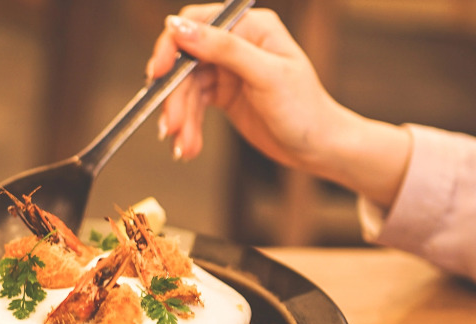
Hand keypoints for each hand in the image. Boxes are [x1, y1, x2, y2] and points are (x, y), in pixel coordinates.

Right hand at [147, 5, 409, 208]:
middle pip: (186, 61)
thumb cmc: (305, 110)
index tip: (156, 74)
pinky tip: (188, 146)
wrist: (319, 148)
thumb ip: (225, 49)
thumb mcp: (266, 76)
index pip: (197, 23)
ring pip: (186, 88)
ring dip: (181, 118)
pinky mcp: (222, 93)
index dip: (171, 46)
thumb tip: (182, 28)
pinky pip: (194, 106)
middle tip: (171, 126)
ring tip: (183, 146)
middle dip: (176, 96)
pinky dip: (188, 126)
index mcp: (251, 27)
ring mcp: (228, 69)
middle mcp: (236, 43)